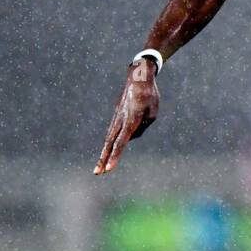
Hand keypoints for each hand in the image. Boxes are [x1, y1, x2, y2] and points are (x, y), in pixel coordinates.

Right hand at [94, 59, 159, 174]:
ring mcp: (117, 117)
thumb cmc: (150, 95)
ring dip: (104, 153)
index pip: (122, 142)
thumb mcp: (153, 113)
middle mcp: (121, 120)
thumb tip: (131, 137)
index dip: (115, 157)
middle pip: (110, 143)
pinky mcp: (117, 115)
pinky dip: (110, 142)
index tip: (109, 169)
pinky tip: (109, 151)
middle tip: (96, 173)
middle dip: (103, 159)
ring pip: (109, 138)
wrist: (139, 77)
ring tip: (99, 167)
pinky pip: (114, 131)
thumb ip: (143, 128)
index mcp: (132, 120)